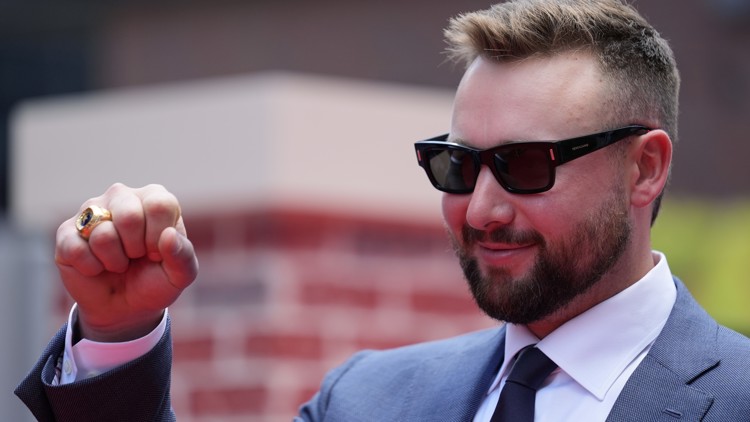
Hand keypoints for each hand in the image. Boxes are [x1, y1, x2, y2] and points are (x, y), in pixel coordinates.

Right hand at [55, 183, 198, 341]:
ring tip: (118, 262)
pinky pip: (77, 250)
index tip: (156, 252)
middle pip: (129, 216)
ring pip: (103, 235)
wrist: (125, 307)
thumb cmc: (155, 281)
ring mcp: (91, 211)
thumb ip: (182, 255)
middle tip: (135, 256)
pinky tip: (97, 267)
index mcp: (155, 198)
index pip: (159, 206)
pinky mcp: (67, 232)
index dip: (158, 239)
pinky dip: (92, 268)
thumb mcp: (180, 275)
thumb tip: (168, 235)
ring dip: (114, 261)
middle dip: (135, 249)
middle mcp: (122, 196)